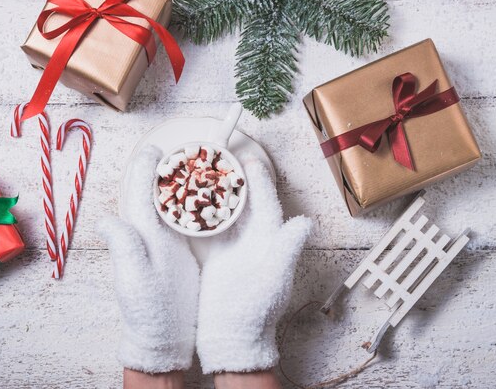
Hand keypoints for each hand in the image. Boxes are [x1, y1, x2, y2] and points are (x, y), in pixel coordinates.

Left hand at [97, 146, 199, 372]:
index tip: (155, 150)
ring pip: (167, 205)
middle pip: (152, 194)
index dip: (146, 170)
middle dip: (160, 171)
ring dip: (174, 184)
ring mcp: (164, 243)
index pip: (140, 194)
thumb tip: (107, 220)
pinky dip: (188, 205)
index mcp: (139, 235)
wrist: (164, 334)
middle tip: (174, 152)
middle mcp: (149, 235)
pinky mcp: (178, 252)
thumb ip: (124, 246)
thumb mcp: (135, 278)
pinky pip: (181, 221)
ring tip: (188, 167)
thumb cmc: (148, 308)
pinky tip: (200, 198)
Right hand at [196, 159, 311, 373]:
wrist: (233, 338)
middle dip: (236, 180)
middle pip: (245, 203)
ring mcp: (234, 249)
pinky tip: (191, 202)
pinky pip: (211, 229)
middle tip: (223, 158)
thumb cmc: (257, 312)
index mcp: (269, 241)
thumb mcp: (274, 279)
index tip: (249, 160)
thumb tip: (304, 222)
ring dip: (218, 193)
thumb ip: (287, 250)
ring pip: (227, 213)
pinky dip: (203, 214)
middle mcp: (253, 241)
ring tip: (206, 172)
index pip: (265, 204)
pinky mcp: (217, 258)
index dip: (259, 181)